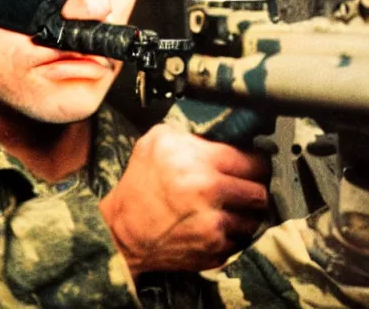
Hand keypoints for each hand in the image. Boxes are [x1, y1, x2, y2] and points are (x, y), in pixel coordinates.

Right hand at [100, 123, 269, 277]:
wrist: (123, 230)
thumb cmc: (139, 183)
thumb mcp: (156, 142)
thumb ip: (191, 133)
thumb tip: (221, 132)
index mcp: (199, 161)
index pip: (254, 161)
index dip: (257, 162)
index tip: (254, 164)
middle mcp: (210, 192)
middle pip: (260, 192)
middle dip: (254, 188)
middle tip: (244, 185)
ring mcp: (214, 225)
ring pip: (255, 219)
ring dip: (245, 213)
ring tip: (229, 207)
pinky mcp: (214, 250)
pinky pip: (241, 241)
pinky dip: (232, 234)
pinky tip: (215, 225)